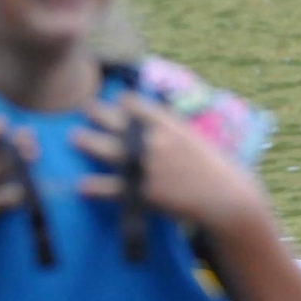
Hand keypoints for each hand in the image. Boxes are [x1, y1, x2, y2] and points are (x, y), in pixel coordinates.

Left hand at [72, 94, 264, 234]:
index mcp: (168, 126)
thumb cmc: (214, 169)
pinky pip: (112, 188)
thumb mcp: (193, 140)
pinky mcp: (144, 193)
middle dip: (97, 114)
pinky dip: (95, 188)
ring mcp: (147, 167)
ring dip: (87, 142)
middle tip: (85, 110)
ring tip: (74, 137)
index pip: (134, 105)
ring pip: (107, 151)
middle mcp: (154, 142)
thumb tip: (150, 118)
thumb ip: (169, 128)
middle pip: (115, 122)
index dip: (121, 102)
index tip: (113, 101)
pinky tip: (82, 186)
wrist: (227, 199)